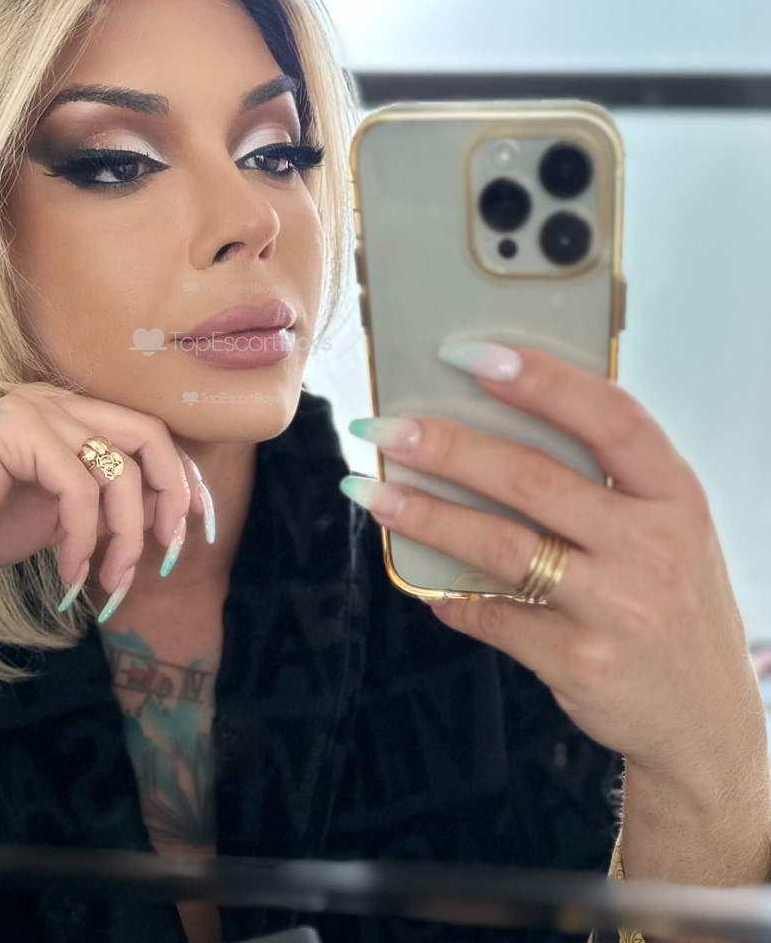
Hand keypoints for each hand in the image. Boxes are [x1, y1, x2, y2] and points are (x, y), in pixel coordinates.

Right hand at [0, 384, 212, 617]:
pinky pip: (81, 490)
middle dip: (173, 497)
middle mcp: (53, 398)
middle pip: (149, 437)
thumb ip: (104, 502)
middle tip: (170, 553)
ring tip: (109, 584)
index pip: (147, 433)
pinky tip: (67, 575)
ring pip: (119, 469)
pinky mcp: (18, 430)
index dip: (183, 478)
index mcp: (65, 410)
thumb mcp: (58, 515)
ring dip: (125, 536)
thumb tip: (165, 515)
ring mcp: (35, 407)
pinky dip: (84, 540)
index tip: (199, 526)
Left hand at [343, 342, 765, 783]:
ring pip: (500, 543)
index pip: (611, 417)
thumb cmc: (673, 606)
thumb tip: (489, 429)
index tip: (471, 355)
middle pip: (532, 477)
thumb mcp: (667, 532)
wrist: (706, 723)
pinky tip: (424, 586)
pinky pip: (493, 616)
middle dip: (446, 446)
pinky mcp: (581, 661)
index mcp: (676, 497)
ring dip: (423, 514)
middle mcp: (653, 547)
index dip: (541, 380)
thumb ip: (606, 483)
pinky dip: (450, 597)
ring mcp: (618, 608)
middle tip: (385, 427)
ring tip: (370, 492)